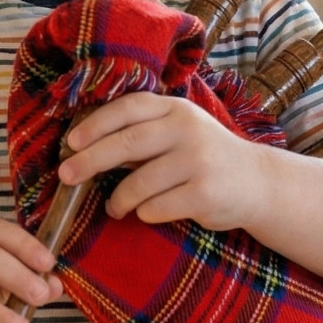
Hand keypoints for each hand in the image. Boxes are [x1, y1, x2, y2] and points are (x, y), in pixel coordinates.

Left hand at [57, 93, 266, 231]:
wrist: (256, 182)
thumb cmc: (204, 156)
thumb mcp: (179, 131)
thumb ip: (143, 132)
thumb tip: (84, 147)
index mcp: (176, 109)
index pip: (129, 108)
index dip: (96, 124)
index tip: (71, 142)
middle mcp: (187, 130)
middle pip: (127, 143)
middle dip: (90, 161)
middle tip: (66, 176)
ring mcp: (197, 162)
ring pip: (138, 184)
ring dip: (118, 200)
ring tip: (115, 207)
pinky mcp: (204, 194)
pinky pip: (155, 208)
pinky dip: (145, 214)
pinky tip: (150, 212)